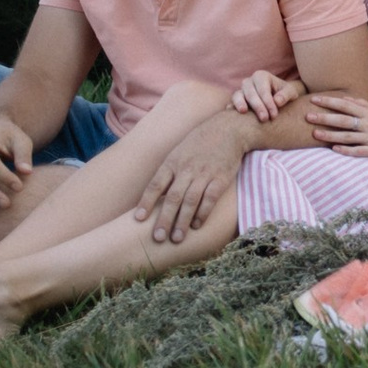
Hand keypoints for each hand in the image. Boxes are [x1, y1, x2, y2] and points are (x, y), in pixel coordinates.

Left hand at [132, 118, 244, 243]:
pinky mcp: (221, 178)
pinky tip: (197, 225)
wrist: (228, 129)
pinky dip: (203, 213)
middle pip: (172, 197)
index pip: (155, 185)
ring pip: (191, 201)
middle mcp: (187, 168)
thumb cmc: (200, 142)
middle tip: (157, 238)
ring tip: (176, 238)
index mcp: (172, 162)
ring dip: (182, 221)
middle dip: (164, 219)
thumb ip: (168, 173)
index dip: (146, 202)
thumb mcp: (179, 152)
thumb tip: (154, 196)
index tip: (138, 219)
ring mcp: (204, 173)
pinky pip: (210, 198)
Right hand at [231, 70, 301, 121]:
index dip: (268, 102)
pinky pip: (231, 102)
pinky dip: (231, 107)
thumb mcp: (290, 92)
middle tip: (265, 119)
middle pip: (251, 93)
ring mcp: (240, 90)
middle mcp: (248, 81)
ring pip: (237, 95)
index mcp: (261, 76)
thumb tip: (277, 101)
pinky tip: (233, 115)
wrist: (277, 97)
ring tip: (244, 112)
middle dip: (258, 106)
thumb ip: (286, 95)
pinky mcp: (236, 100)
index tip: (274, 115)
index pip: (263, 90)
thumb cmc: (284, 94)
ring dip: (241, 104)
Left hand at [304, 92, 367, 158]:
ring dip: (330, 135)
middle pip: (343, 120)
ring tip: (315, 134)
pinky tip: (334, 149)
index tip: (314, 100)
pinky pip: (358, 151)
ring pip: (347, 136)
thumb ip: (363, 106)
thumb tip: (347, 99)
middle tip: (308, 116)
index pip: (345, 105)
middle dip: (324, 118)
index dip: (329, 102)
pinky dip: (346, 150)